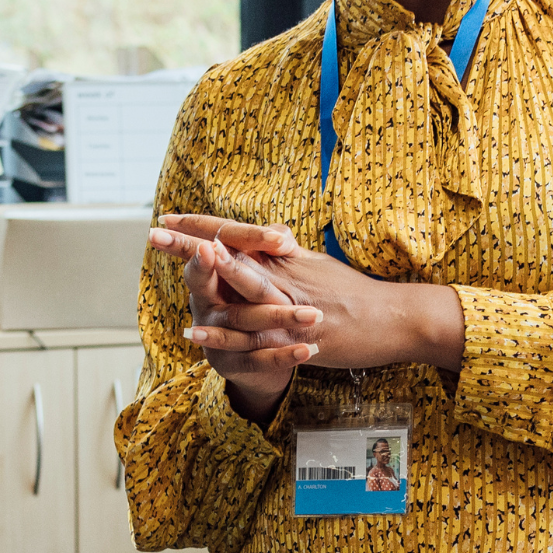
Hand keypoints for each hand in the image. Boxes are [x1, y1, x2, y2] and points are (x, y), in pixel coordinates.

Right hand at [146, 217, 324, 419]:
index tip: (228, 238)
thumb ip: (265, 253)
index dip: (225, 242)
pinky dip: (284, 355)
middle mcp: (204, 305)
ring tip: (312, 315)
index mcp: (208, 277)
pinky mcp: (230, 364)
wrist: (249, 359)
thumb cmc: (252, 304)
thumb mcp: (254, 275)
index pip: (210, 253)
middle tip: (257, 258)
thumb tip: (282, 234)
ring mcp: (214, 337)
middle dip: (233, 271)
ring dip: (278, 317)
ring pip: (243, 322)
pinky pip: (258, 359)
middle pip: (215, 285)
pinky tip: (309, 350)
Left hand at [150, 215, 464, 414]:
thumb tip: (270, 244)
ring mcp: (291, 303)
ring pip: (240, 285)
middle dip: (190, 244)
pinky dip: (222, 332)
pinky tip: (195, 332)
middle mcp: (286, 274)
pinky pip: (254, 333)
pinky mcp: (298, 334)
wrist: (398, 317)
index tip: (169, 218)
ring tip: (171, 266)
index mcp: (287, 258)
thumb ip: (290, 259)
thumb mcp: (320, 268)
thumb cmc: (361, 296)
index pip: (237, 234)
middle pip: (230, 253)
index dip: (202, 226)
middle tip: (154, 233)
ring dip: (203, 275)